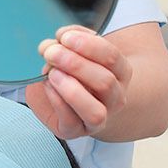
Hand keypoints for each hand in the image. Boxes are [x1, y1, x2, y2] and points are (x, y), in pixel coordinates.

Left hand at [25, 25, 131, 139]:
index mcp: (120, 72)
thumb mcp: (73, 50)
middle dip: (76, 65)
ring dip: (71, 90)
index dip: (88, 45)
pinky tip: (47, 85)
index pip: (112, 58)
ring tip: (52, 73)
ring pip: (95, 112)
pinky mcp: (75, 130)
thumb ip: (68, 41)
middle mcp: (115, 98)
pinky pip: (71, 121)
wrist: (66, 99)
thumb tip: (56, 41)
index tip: (64, 37)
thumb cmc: (72, 71)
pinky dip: (57, 101)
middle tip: (51, 52)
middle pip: (105, 83)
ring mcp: (98, 119)